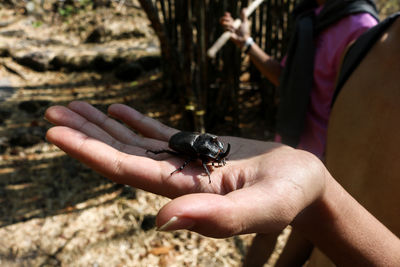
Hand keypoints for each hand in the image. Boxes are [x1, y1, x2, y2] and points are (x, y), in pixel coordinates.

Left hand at [45, 101, 325, 237]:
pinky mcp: (198, 148)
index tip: (57, 132)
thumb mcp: (261, 208)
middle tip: (52, 112)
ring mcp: (185, 161)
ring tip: (76, 106)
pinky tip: (118, 110)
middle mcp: (176, 178)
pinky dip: (136, 121)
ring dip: (105, 125)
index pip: (127, 170)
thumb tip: (160, 221)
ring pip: (136, 141)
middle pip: (122, 154)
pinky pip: (159, 134)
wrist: (302, 182)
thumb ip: (216, 218)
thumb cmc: (288, 197)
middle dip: (86, 133)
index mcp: (184, 192)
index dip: (91, 152)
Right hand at [220, 9, 250, 47]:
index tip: (228, 14)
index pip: (226, 18)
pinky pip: (226, 29)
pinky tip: (233, 31)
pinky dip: (229, 29)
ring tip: (233, 27)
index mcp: (233, 23)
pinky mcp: (227, 33)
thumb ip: (243, 16)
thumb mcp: (245, 22)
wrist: (244, 38)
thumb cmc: (245, 31)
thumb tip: (244, 9)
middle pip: (222, 20)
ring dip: (228, 24)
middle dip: (225, 18)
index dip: (226, 15)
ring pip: (224, 24)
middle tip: (229, 18)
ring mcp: (228, 30)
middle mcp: (229, 26)